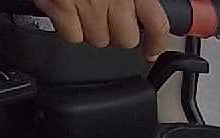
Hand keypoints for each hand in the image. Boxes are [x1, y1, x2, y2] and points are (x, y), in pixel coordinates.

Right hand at [34, 0, 170, 58]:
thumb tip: (148, 8)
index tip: (152, 49)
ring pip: (97, 41)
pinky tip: (70, 14)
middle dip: (118, 34)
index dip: (156, 43)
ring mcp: (88, 6)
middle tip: (111, 23)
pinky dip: (70, 30)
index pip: (156, 25)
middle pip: (125, 39)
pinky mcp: (63, 8)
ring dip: (93, 31)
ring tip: (87, 13)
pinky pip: (72, 36)